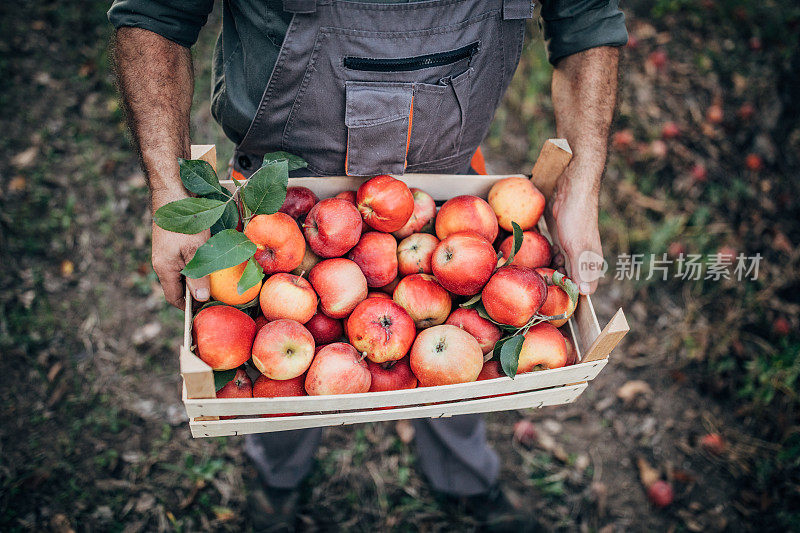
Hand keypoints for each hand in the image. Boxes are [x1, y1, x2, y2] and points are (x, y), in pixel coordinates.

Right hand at [151, 190, 210, 308]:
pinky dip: (195, 265)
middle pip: (178, 286)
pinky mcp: (172, 243)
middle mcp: (162, 262)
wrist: (172, 192)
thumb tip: (200, 299)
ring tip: (216, 283)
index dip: (188, 307)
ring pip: (182, 273)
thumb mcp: (196, 250)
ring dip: (197, 279)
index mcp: (164, 268)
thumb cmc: (185, 223)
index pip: (174, 298)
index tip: (205, 312)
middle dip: (194, 294)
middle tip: (215, 298)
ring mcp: (166, 252)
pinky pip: (183, 260)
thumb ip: (197, 276)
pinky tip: (210, 262)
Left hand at [549, 168, 603, 294]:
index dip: (569, 293)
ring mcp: (572, 249)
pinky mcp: (562, 240)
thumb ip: (580, 269)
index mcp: (592, 263)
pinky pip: (554, 255)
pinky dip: (547, 257)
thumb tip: (584, 293)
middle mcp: (583, 259)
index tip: (553, 292)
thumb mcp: (577, 246)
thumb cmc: (578, 218)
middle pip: (570, 280)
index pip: (583, 289)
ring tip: (542, 265)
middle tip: (543, 278)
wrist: (572, 190)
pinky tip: (540, 254)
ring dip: (550, 269)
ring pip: (560, 268)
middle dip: (556, 282)